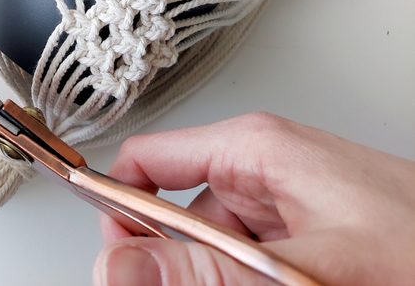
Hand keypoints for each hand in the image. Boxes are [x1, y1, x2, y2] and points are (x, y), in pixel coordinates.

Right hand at [93, 113, 414, 285]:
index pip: (144, 164)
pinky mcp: (302, 241)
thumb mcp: (306, 268)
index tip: (115, 264)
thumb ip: (208, 271)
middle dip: (176, 267)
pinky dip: (244, 283)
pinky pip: (246, 267)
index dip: (118, 209)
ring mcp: (283, 210)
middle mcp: (261, 173)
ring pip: (211, 254)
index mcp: (252, 149)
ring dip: (214, 280)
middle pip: (173, 219)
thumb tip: (120, 263)